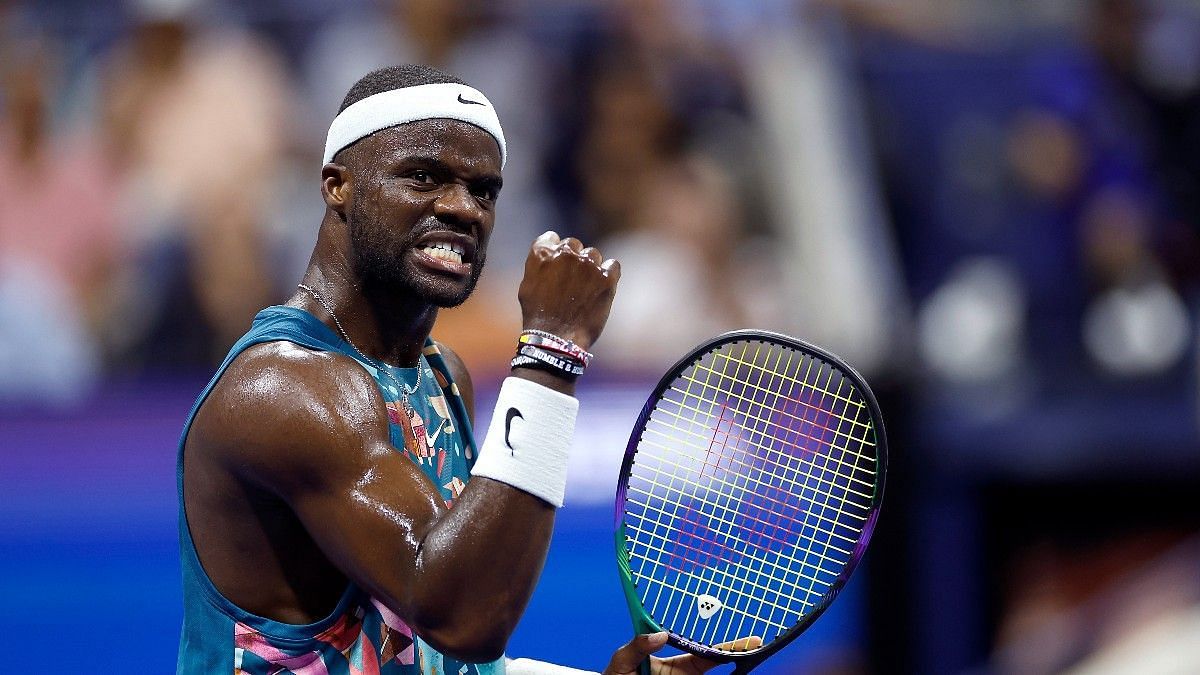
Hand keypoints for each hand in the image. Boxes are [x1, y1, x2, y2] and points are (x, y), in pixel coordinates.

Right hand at [518, 231, 619, 351]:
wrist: (556, 339)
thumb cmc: (538, 316)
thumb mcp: (527, 286)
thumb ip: (539, 265)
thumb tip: (550, 259)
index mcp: (543, 253)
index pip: (551, 237)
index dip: (554, 250)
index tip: (557, 265)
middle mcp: (566, 253)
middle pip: (573, 244)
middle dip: (572, 259)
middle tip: (571, 281)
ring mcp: (588, 264)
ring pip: (593, 255)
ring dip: (590, 267)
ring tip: (585, 289)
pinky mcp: (607, 278)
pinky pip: (613, 265)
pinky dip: (609, 275)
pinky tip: (602, 288)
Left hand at [602, 633, 761, 674]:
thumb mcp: (621, 661)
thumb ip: (637, 646)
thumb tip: (661, 633)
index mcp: (672, 663)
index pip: (700, 650)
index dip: (721, 645)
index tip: (741, 638)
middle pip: (714, 663)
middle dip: (735, 653)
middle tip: (756, 644)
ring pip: (711, 674)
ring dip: (729, 664)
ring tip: (748, 655)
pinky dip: (719, 672)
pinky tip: (732, 671)